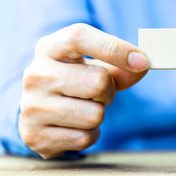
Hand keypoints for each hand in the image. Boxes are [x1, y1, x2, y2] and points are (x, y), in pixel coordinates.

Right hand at [19, 23, 147, 158]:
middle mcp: (36, 74)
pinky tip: (74, 127)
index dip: (114, 48)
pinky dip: (89, 135)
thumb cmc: (74, 84)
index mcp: (49, 48)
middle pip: (98, 82)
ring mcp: (32, 106)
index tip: (142, 61)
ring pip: (95, 115)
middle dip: (108, 92)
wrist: (39, 114)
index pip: (80, 37)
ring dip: (98, 116)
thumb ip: (120, 67)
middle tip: (96, 95)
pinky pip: (85, 138)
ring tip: (82, 110)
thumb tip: (143, 65)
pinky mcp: (36, 136)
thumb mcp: (93, 68)